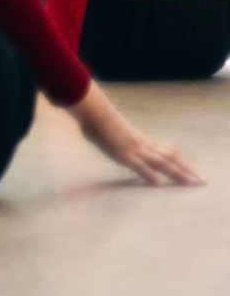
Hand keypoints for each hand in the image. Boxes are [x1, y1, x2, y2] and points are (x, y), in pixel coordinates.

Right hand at [68, 85, 202, 186]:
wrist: (92, 110)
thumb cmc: (98, 116)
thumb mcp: (111, 126)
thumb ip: (116, 131)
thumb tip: (110, 130)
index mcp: (140, 138)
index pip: (166, 149)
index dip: (180, 159)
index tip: (190, 168)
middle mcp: (142, 144)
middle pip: (170, 157)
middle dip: (187, 169)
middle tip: (201, 181)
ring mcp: (134, 149)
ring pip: (162, 163)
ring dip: (178, 174)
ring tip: (191, 183)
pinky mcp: (123, 154)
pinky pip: (140, 166)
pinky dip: (150, 176)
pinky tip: (159, 185)